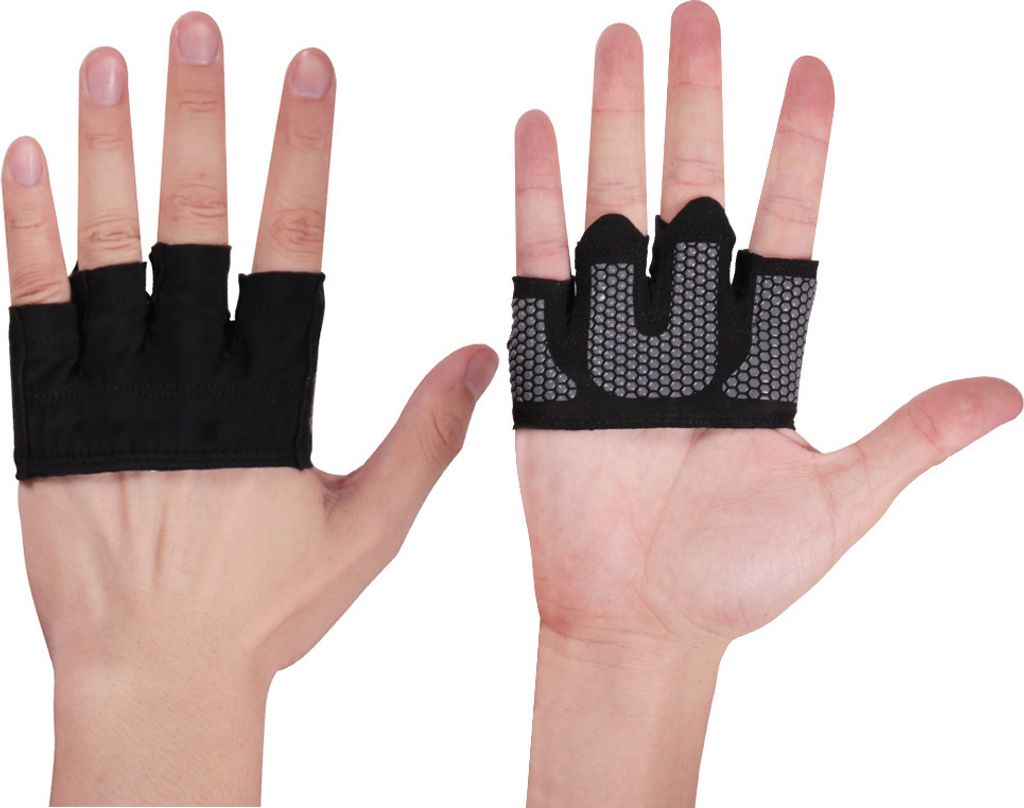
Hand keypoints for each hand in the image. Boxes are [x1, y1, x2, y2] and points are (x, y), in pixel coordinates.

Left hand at [3, 13, 496, 805]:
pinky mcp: (44, 424)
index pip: (291, 254)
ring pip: (103, 256)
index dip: (300, 158)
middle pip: (189, 232)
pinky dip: (25, 231)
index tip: (308, 75)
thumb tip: (483, 352)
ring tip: (109, 62)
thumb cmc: (265, 606)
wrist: (153, 673)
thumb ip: (427, 436)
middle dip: (197, 123)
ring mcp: (105, 402)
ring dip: (105, 152)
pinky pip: (30, 312)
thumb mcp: (368, 528)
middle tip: (196, 32)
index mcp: (266, 406)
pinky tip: (28, 156)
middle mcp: (183, 388)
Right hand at [513, 4, 1020, 805]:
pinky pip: (540, 260)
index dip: (799, 148)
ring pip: (616, 203)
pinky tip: (541, 127)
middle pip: (695, 189)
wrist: (640, 621)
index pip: (785, 223)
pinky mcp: (548, 360)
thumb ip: (914, 436)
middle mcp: (686, 327)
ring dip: (618, 122)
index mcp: (758, 352)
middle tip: (695, 14)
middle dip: (697, 102)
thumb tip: (1011, 391)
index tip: (811, 69)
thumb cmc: (736, 576)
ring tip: (620, 39)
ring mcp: (612, 335)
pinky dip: (538, 195)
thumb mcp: (840, 502)